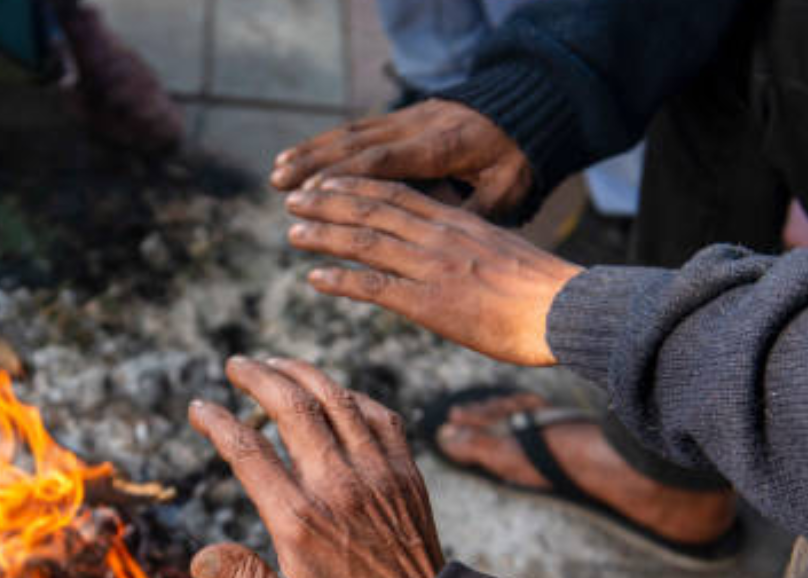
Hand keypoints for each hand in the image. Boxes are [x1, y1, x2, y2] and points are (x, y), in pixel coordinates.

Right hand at [188, 358, 443, 577]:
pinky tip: (334, 394)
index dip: (217, 422)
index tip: (200, 408)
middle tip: (236, 365)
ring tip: (276, 364)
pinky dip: (351, 396)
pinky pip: (379, 416)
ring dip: (302, 373)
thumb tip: (199, 558)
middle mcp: (337, 487)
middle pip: (291, 407)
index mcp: (298, 520)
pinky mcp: (406, 474)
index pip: (247, 451)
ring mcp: (377, 475)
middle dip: (258, 377)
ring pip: (336, 399)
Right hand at [270, 100, 532, 219]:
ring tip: (277, 173)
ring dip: (312, 153)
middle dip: (316, 166)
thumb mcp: (507, 191)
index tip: (313, 194)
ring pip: (353, 134)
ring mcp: (409, 118)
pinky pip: (360, 129)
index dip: (347, 178)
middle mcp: (420, 127)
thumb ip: (472, 214)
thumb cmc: (520, 160)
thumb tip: (442, 240)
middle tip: (280, 187)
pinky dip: (327, 145)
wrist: (531, 106)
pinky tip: (301, 158)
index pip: (386, 161)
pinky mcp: (403, 117)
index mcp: (445, 147)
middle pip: (359, 146)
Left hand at [286, 177, 583, 366]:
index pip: (397, 193)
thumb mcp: (500, 251)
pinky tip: (314, 279)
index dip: (357, 185)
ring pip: (365, 241)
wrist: (565, 310)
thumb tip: (447, 250)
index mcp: (457, 221)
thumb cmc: (541, 290)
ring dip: (324, 235)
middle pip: (372, 209)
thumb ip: (466, 244)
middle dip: (328, 201)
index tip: (327, 181)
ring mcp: (431, 267)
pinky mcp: (429, 302)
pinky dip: (340, 280)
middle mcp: (439, 236)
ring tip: (293, 232)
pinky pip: (373, 287)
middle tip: (294, 199)